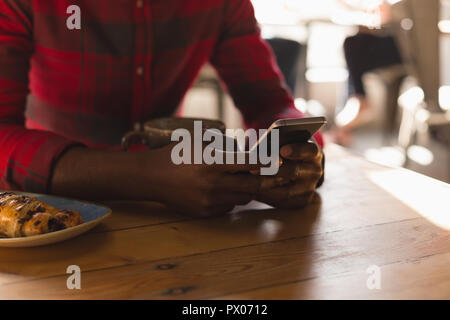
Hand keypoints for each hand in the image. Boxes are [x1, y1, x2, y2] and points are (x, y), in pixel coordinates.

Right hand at [144, 143, 261, 216]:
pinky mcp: (204, 212)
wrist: (152, 176)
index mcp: (213, 163)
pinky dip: (231, 199)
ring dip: (246, 190)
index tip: (272, 162)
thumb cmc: (176, 154)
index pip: (249, 164)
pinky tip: (223, 190)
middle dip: (263, 181)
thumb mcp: (199, 143)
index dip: (264, 163)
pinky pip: (228, 207)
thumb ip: (224, 147)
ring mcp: (209, 201)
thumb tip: (247, 152)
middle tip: (269, 177)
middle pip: (251, 186)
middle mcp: (213, 184)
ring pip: (242, 199)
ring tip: (241, 181)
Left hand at [254, 141, 323, 208]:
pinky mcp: (299, 202)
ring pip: (286, 191)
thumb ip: (274, 140)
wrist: (299, 169)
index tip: (283, 150)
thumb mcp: (284, 141)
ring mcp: (308, 190)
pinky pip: (280, 201)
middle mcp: (315, 172)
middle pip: (294, 171)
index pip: (310, 150)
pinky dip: (264, 196)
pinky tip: (248, 190)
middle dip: (272, 169)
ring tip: (247, 180)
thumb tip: (250, 139)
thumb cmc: (285, 149)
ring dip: (264, 185)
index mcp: (314, 153)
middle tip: (253, 168)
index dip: (297, 150)